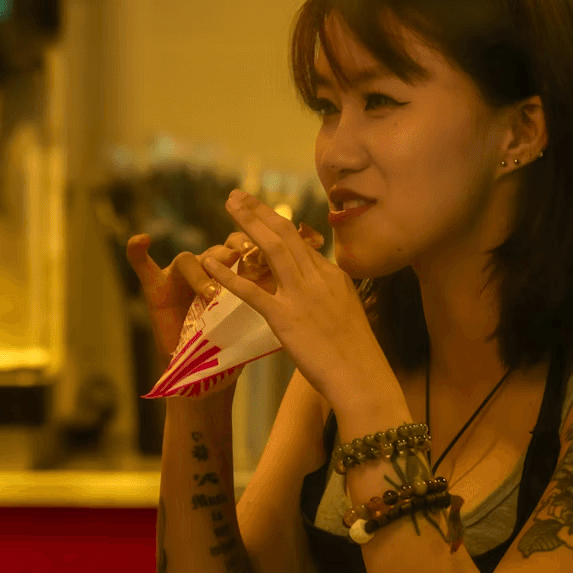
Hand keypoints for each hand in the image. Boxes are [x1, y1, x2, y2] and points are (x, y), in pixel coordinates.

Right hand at [126, 224, 323, 360]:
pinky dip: (137, 252)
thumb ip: (281, 297)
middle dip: (236, 244)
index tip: (278, 243)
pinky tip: (139, 241)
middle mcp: (210, 270)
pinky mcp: (156, 290)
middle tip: (246, 248)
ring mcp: (182, 279)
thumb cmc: (234, 351)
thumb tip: (318, 279)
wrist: (202, 380)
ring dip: (205, 265)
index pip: (253, 247)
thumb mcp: (264, 321)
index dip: (267, 242)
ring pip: (192, 258)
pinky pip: (144, 267)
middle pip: (224, 247)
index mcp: (237, 274)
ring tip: (212, 270)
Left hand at [204, 190, 404, 428]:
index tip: (259, 213)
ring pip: (272, 248)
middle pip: (286, 233)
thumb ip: (329, 294)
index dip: (277, 225)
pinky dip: (228, 274)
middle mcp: (318, 277)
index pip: (302, 243)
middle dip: (259, 211)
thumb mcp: (346, 313)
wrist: (362, 377)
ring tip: (229, 205)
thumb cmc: (356, 354)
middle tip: (236, 195)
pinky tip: (210, 264)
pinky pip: (252, 290)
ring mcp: (302, 295)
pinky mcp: (285, 317)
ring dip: (248, 223)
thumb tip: (317, 287)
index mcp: (333, 276)